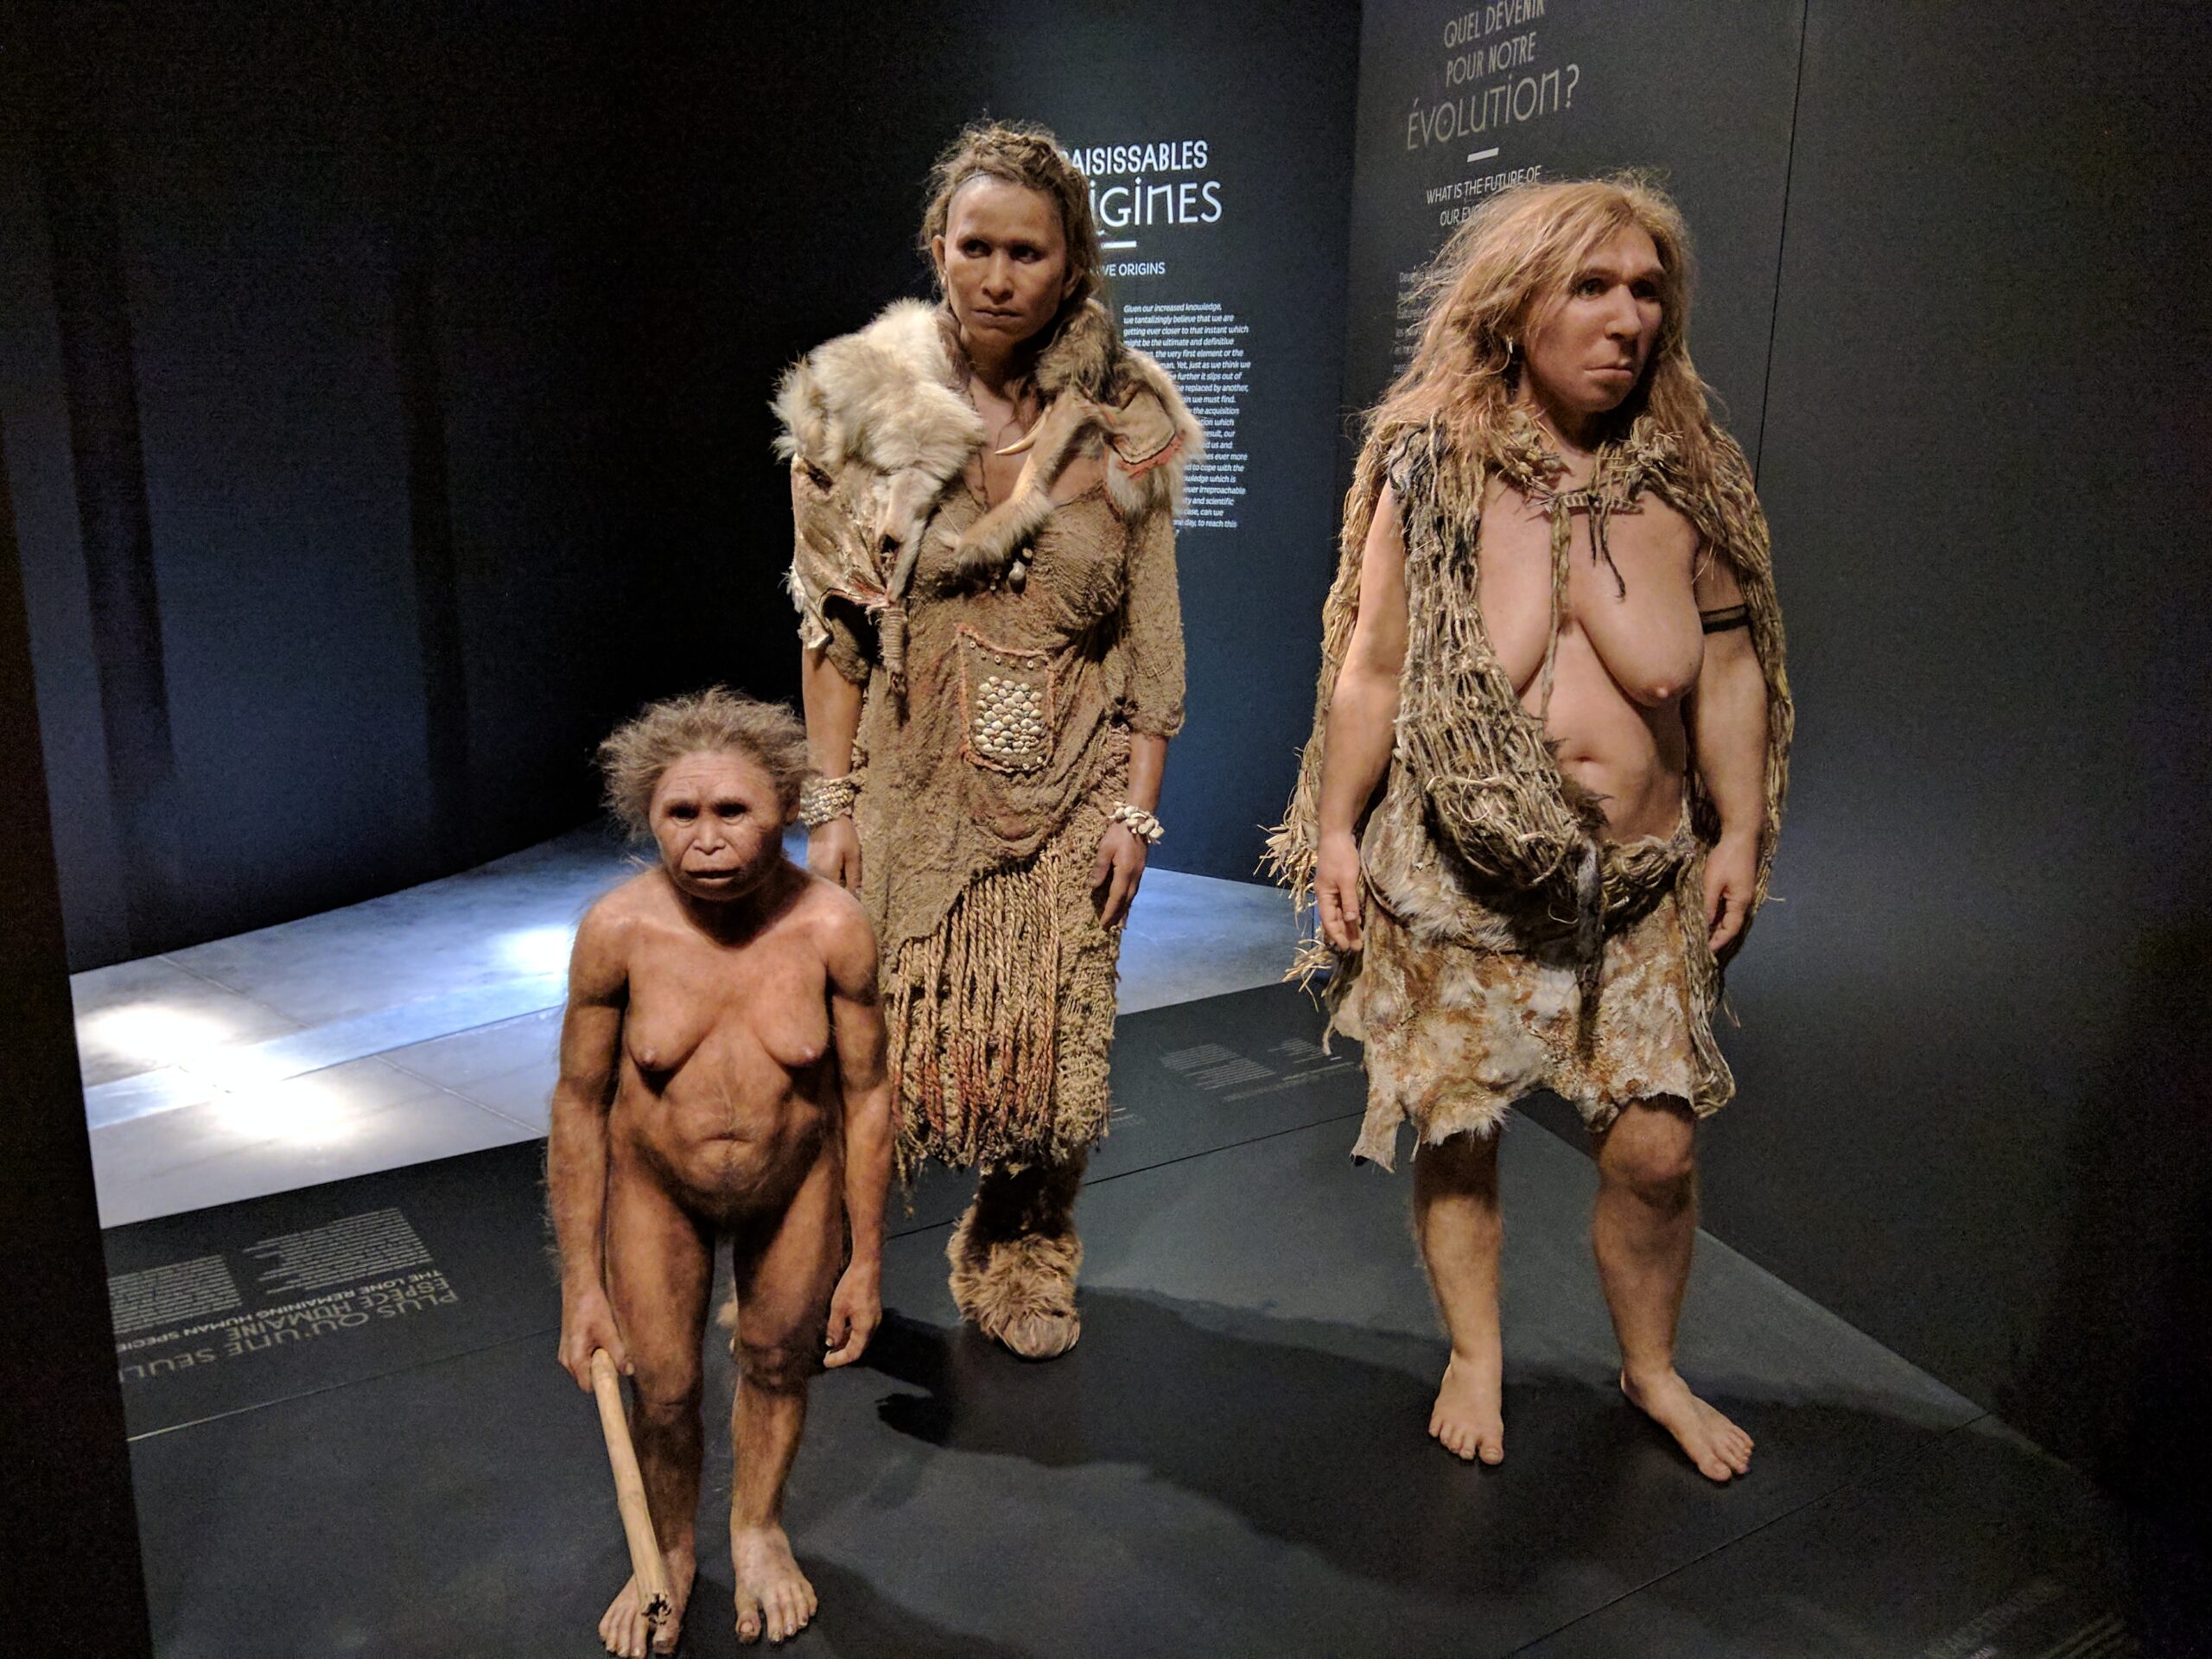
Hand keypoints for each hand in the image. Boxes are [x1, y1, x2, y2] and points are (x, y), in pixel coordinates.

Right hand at [557, 1284, 628, 1391]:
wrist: (580, 1284)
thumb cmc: (590, 1303)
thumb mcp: (609, 1330)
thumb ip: (618, 1353)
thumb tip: (628, 1370)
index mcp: (573, 1357)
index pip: (589, 1386)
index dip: (604, 1384)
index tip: (618, 1380)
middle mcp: (567, 1358)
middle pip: (589, 1378)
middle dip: (604, 1369)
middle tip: (615, 1351)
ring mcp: (568, 1352)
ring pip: (589, 1367)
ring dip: (601, 1359)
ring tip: (608, 1339)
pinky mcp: (573, 1344)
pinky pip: (587, 1356)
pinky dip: (598, 1351)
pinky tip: (604, 1335)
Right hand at [808, 817, 861, 893]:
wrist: (825, 814)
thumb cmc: (842, 833)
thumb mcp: (854, 855)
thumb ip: (854, 877)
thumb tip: (856, 895)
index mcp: (827, 874)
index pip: (838, 896)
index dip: (850, 899)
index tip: (860, 898)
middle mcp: (815, 874)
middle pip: (830, 892)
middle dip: (843, 893)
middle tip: (857, 889)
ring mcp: (811, 869)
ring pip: (826, 884)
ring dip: (837, 885)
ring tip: (848, 878)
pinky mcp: (810, 863)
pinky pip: (821, 876)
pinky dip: (831, 877)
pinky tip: (839, 870)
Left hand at [823, 1263, 881, 1367]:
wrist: (866, 1267)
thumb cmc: (852, 1286)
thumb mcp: (838, 1309)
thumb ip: (834, 1329)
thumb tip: (831, 1344)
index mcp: (865, 1328)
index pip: (853, 1353)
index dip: (839, 1360)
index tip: (825, 1361)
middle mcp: (873, 1326)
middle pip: (859, 1348)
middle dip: (842, 1354)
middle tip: (827, 1357)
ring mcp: (874, 1319)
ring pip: (860, 1339)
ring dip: (846, 1344)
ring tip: (831, 1346)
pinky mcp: (872, 1312)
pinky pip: (862, 1330)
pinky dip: (851, 1335)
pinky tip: (840, 1332)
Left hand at [1090, 822, 1148, 926]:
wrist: (1138, 820)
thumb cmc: (1119, 832)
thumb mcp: (1104, 848)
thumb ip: (1099, 868)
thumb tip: (1094, 887)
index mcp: (1125, 872)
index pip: (1116, 898)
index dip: (1110, 912)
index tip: (1103, 924)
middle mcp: (1134, 876)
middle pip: (1126, 901)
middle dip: (1118, 916)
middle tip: (1110, 929)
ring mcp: (1139, 873)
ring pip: (1131, 897)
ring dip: (1125, 911)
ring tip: (1120, 924)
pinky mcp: (1140, 869)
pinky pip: (1134, 890)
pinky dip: (1129, 901)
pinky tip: (1126, 904)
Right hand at [1314, 830, 1364, 950]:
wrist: (1337, 835)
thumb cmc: (1340, 857)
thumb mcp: (1346, 880)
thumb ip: (1348, 901)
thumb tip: (1350, 921)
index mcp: (1323, 895)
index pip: (1328, 920)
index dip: (1337, 934)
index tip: (1346, 947)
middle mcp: (1326, 895)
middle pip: (1334, 919)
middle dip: (1344, 933)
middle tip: (1356, 947)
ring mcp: (1333, 890)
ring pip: (1339, 913)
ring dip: (1348, 926)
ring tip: (1358, 939)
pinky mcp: (1340, 885)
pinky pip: (1344, 905)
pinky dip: (1350, 914)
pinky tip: (1356, 921)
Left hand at [1702, 834, 1759, 955]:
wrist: (1740, 836)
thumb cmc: (1727, 858)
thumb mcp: (1712, 882)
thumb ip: (1708, 904)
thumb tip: (1705, 924)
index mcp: (1740, 902)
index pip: (1730, 929)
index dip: (1718, 941)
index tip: (1705, 951)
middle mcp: (1744, 901)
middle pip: (1730, 925)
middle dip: (1716, 936)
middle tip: (1700, 945)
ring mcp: (1742, 894)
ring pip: (1729, 916)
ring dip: (1716, 925)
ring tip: (1701, 934)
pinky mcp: (1738, 887)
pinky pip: (1728, 907)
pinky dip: (1718, 914)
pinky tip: (1707, 916)